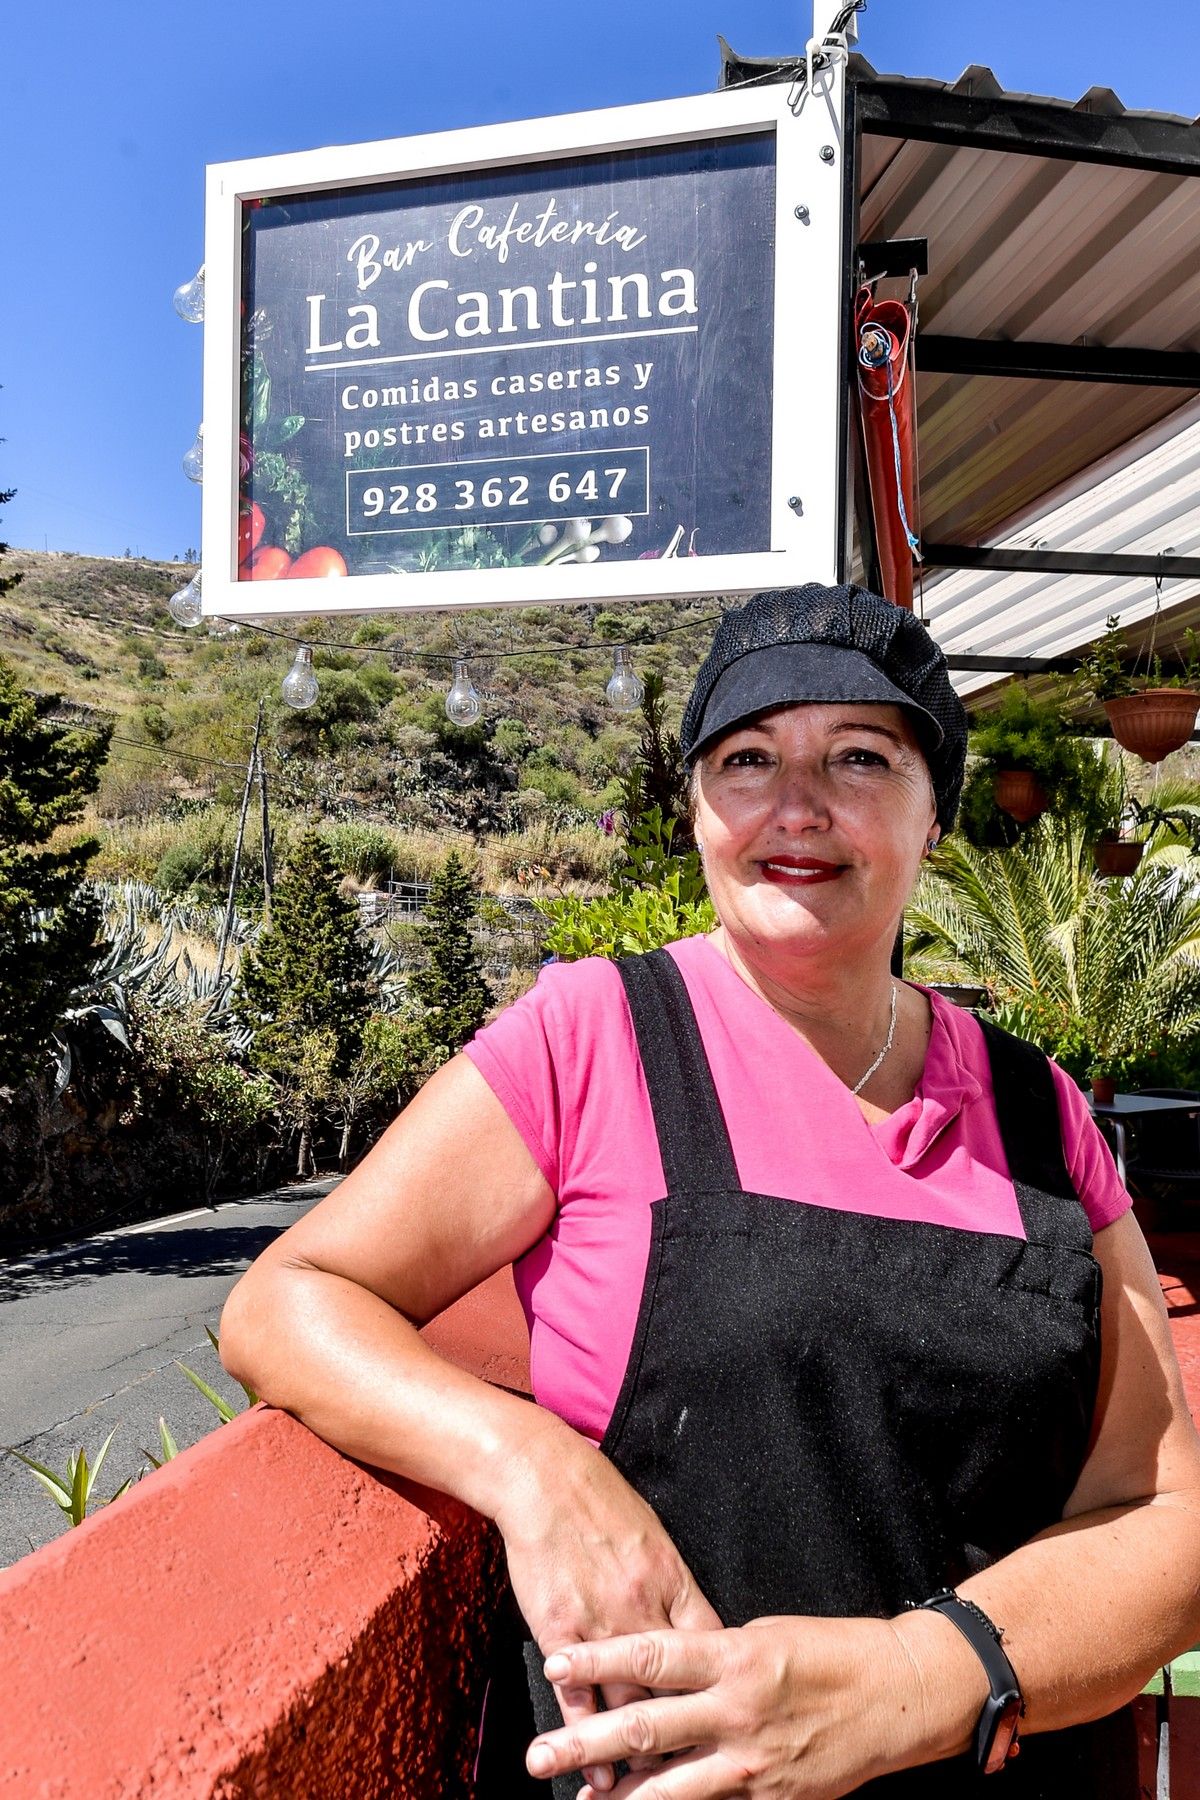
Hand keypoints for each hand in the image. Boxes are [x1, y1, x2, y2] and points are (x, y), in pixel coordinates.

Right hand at [494, 1426, 721, 1790]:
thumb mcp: (655, 1538)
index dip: (729, 1687)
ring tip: (658, 1793)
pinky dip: (593, 1741)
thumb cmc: (602, 1501)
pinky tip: (604, 1777)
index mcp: (673, 1582)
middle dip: (696, 1736)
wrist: (545, 1479)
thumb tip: (700, 1625)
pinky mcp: (561, 1634)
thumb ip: (675, 1585)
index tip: (741, 1717)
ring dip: (647, 1754)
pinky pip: (581, 1701)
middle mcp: (644, 1610)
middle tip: (711, 1773)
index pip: (714, 1648)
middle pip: (679, 1689)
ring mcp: (602, 1626)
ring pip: (632, 1707)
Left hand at [523, 1613, 965, 1797]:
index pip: (651, 1656)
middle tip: (538, 1756)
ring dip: (621, 1797)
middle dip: (586, 1742)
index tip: (555, 1662)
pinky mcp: (772, 1797)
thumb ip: (712, 1656)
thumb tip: (661, 1670)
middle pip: (646, 1728)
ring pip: (672, 1785)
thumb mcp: (764, 1635)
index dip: (599, 1660)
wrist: (900, 1695)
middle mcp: (737, 1709)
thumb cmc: (831, 1650)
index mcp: (734, 1655)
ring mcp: (754, 1761)